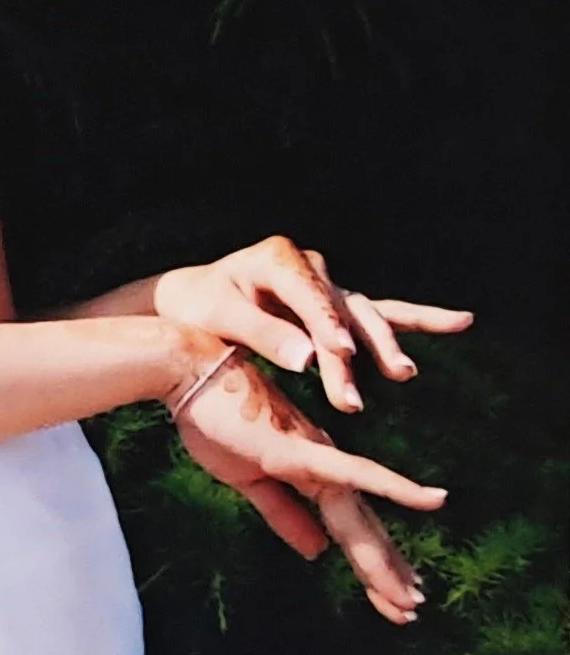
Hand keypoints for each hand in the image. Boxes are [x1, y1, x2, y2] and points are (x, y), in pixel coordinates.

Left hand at [152, 236, 473, 412]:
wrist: (191, 300)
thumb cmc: (198, 306)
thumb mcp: (220, 316)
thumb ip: (263, 335)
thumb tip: (309, 362)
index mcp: (278, 260)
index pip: (309, 299)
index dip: (325, 328)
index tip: (338, 357)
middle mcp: (310, 267)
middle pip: (341, 311)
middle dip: (353, 351)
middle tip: (354, 394)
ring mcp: (326, 285)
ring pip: (364, 316)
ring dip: (384, 345)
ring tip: (404, 374)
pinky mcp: (335, 305)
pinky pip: (381, 312)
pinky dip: (419, 320)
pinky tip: (462, 322)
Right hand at [168, 343, 441, 624]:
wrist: (189, 374)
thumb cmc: (213, 417)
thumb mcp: (245, 479)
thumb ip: (283, 514)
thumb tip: (317, 553)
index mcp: (310, 474)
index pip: (348, 529)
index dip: (371, 565)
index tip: (393, 599)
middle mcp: (324, 466)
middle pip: (360, 529)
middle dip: (385, 572)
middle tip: (412, 611)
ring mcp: (316, 457)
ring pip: (358, 518)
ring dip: (384, 559)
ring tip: (410, 597)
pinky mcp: (300, 449)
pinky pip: (353, 472)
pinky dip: (394, 486)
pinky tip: (433, 498)